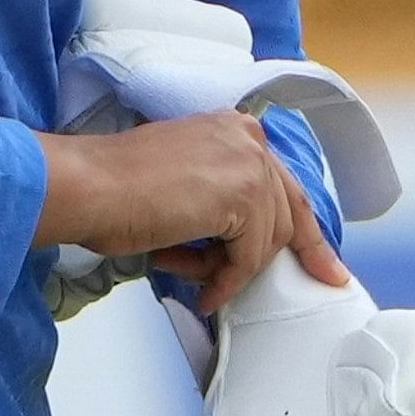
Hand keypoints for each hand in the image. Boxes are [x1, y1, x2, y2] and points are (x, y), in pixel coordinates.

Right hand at [33, 110, 350, 314]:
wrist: (88, 186)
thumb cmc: (112, 187)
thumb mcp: (181, 178)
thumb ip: (219, 193)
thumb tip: (244, 238)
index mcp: (232, 127)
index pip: (282, 183)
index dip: (303, 229)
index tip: (326, 262)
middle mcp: (246, 136)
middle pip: (288, 212)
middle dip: (287, 255)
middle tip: (294, 283)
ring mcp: (248, 162)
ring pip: (266, 239)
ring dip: (227, 268)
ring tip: (188, 271)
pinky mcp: (243, 195)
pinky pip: (248, 257)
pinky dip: (225, 280)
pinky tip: (202, 289)